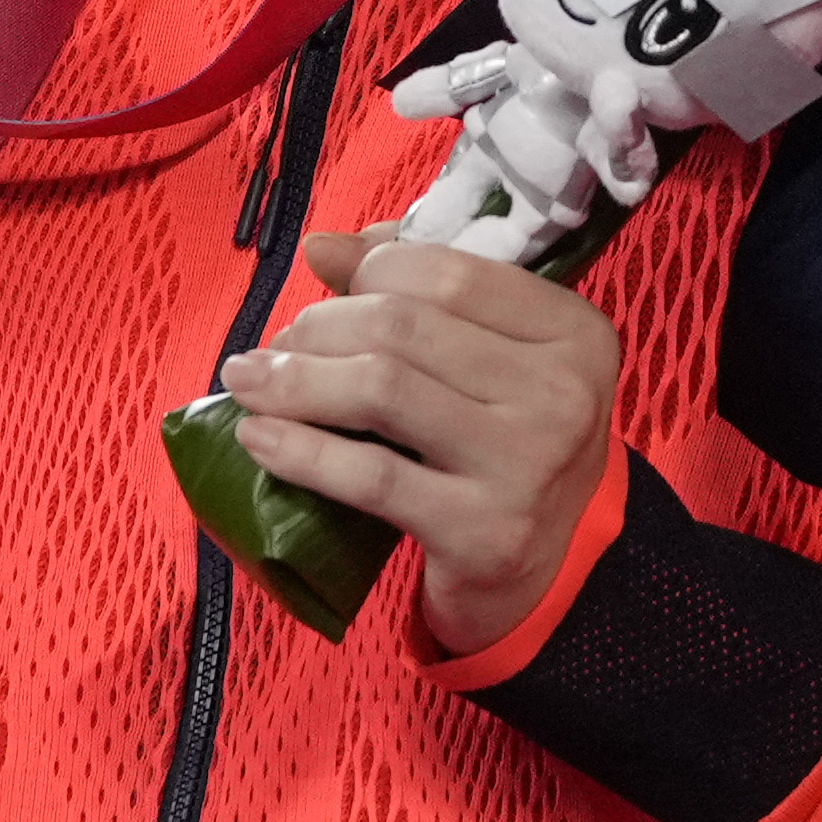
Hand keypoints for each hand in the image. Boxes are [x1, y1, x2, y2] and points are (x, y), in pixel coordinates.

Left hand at [225, 230, 624, 653]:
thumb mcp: (490, 359)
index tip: (327, 300)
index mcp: (573, 332)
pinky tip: (258, 438)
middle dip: (316, 328)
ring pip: (380, 390)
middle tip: (275, 349)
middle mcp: (564, 394)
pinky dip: (300, 450)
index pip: (447, 272)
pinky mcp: (484, 533)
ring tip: (247, 382)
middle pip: (402, 326)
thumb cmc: (506, 447)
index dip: (367, 273)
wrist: (547, 573)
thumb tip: (321, 248)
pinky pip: (370, 477)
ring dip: (293, 380)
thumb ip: (418, 290)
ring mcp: (527, 466)